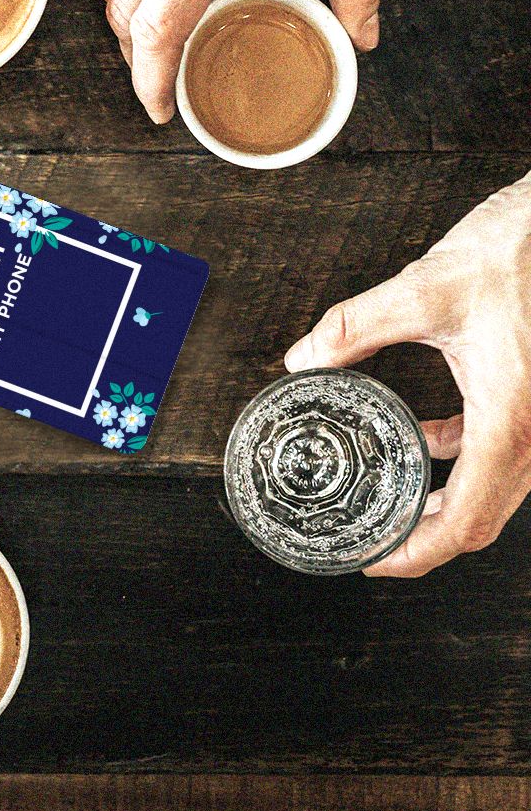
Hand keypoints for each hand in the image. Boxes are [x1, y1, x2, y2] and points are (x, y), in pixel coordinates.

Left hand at [285, 174, 530, 576]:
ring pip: (495, 485)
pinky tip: (425, 437)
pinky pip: (501, 447)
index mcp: (514, 418)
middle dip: (426, 536)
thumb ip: (354, 327)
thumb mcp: (424, 289)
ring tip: (392, 497)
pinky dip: (460, 454)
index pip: (467, 520)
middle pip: (483, 517)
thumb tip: (302, 358)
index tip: (375, 561)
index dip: (418, 553)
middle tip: (374, 540)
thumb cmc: (520, 250)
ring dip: (444, 498)